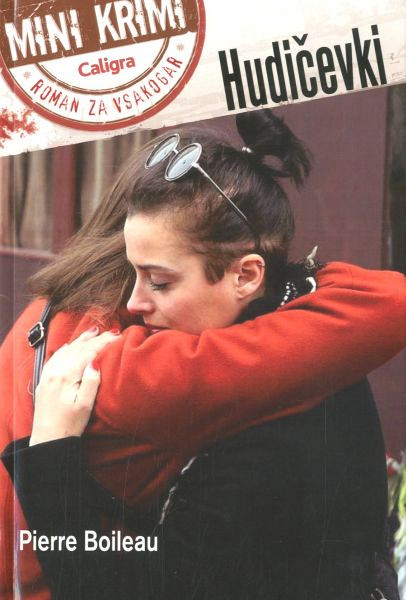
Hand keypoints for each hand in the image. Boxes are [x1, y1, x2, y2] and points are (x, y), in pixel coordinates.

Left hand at [30, 328, 119, 445]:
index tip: (116, 336)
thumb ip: (91, 381)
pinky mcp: (44, 379)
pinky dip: (66, 348)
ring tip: (94, 332)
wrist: (47, 439)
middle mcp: (55, 371)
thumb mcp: (85, 405)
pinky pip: (56, 356)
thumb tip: (95, 361)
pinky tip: (71, 345)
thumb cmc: (69, 425)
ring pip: (67, 350)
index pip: (88, 352)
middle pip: (78, 348)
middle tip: (111, 331)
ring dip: (81, 340)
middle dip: (95, 338)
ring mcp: (48, 374)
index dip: (103, 342)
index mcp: (67, 376)